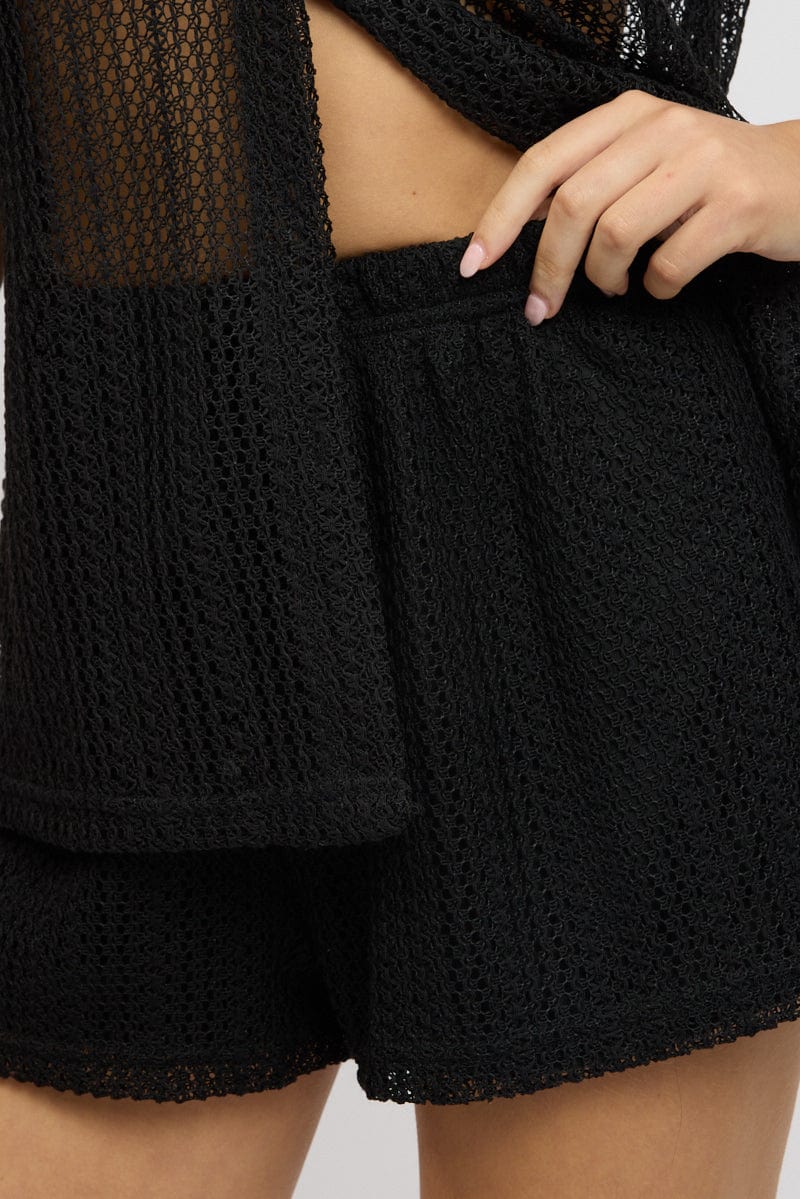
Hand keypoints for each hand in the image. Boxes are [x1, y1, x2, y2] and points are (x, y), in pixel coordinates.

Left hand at [457, 89, 799, 324]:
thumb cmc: (711, 181)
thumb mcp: (647, 162)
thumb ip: (592, 181)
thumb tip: (517, 237)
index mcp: (628, 117)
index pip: (543, 164)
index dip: (500, 219)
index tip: (473, 266)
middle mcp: (663, 129)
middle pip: (573, 205)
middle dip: (546, 269)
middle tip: (540, 309)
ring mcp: (703, 164)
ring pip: (616, 234)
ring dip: (603, 279)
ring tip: (616, 288)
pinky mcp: (737, 206)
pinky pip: (669, 263)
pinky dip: (656, 289)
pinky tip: (663, 286)